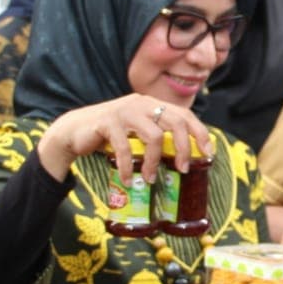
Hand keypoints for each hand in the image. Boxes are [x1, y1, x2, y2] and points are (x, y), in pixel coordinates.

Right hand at [38, 93, 212, 184]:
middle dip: (184, 147)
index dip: (199, 132)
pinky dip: (129, 167)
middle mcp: (141, 103)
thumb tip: (182, 159)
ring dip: (154, 162)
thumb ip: (156, 137)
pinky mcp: (108, 122)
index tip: (208, 152)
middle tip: (182, 169)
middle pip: (175, 122)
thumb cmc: (110, 135)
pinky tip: (128, 179)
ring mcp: (124, 111)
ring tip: (150, 179)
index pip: (184, 114)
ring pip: (153, 135)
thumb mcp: (136, 133)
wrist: (74, 131)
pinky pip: (126, 147)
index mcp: (152, 105)